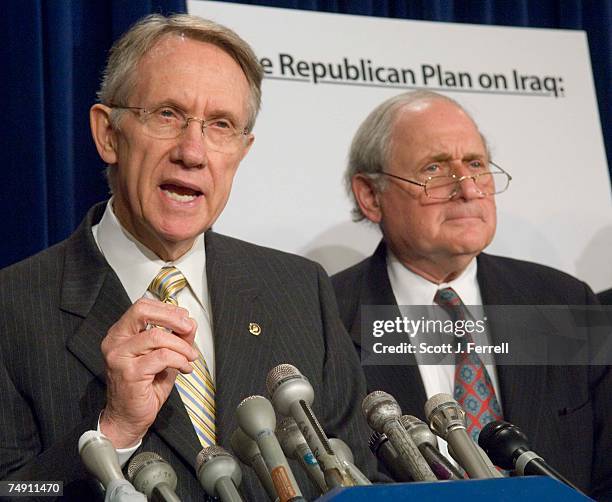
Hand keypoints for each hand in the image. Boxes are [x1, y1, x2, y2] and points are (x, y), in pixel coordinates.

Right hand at [99, 297, 197, 447]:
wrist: (128, 418)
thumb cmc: (144, 388)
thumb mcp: (164, 357)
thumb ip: (176, 338)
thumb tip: (190, 322)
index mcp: (120, 334)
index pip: (141, 306)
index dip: (167, 309)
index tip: (185, 318)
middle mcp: (115, 342)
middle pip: (142, 312)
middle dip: (171, 316)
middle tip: (188, 327)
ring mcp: (119, 356)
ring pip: (157, 336)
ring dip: (181, 345)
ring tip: (190, 356)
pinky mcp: (129, 372)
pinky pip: (162, 357)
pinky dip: (179, 360)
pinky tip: (185, 368)